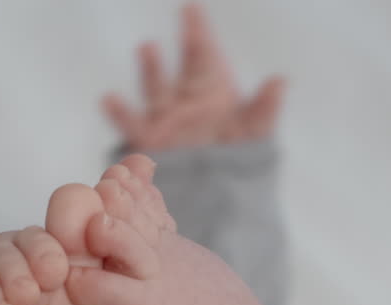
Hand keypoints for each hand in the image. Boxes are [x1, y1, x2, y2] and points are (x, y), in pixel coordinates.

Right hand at [102, 3, 283, 150]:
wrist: (214, 199)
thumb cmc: (237, 163)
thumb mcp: (253, 135)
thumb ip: (264, 110)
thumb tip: (280, 80)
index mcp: (211, 92)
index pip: (205, 55)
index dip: (199, 32)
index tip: (193, 8)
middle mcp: (185, 100)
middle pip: (181, 67)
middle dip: (180, 44)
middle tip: (180, 18)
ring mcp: (165, 119)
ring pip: (156, 88)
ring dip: (152, 70)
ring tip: (148, 47)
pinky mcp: (149, 142)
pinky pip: (132, 124)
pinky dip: (120, 112)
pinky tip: (110, 98)